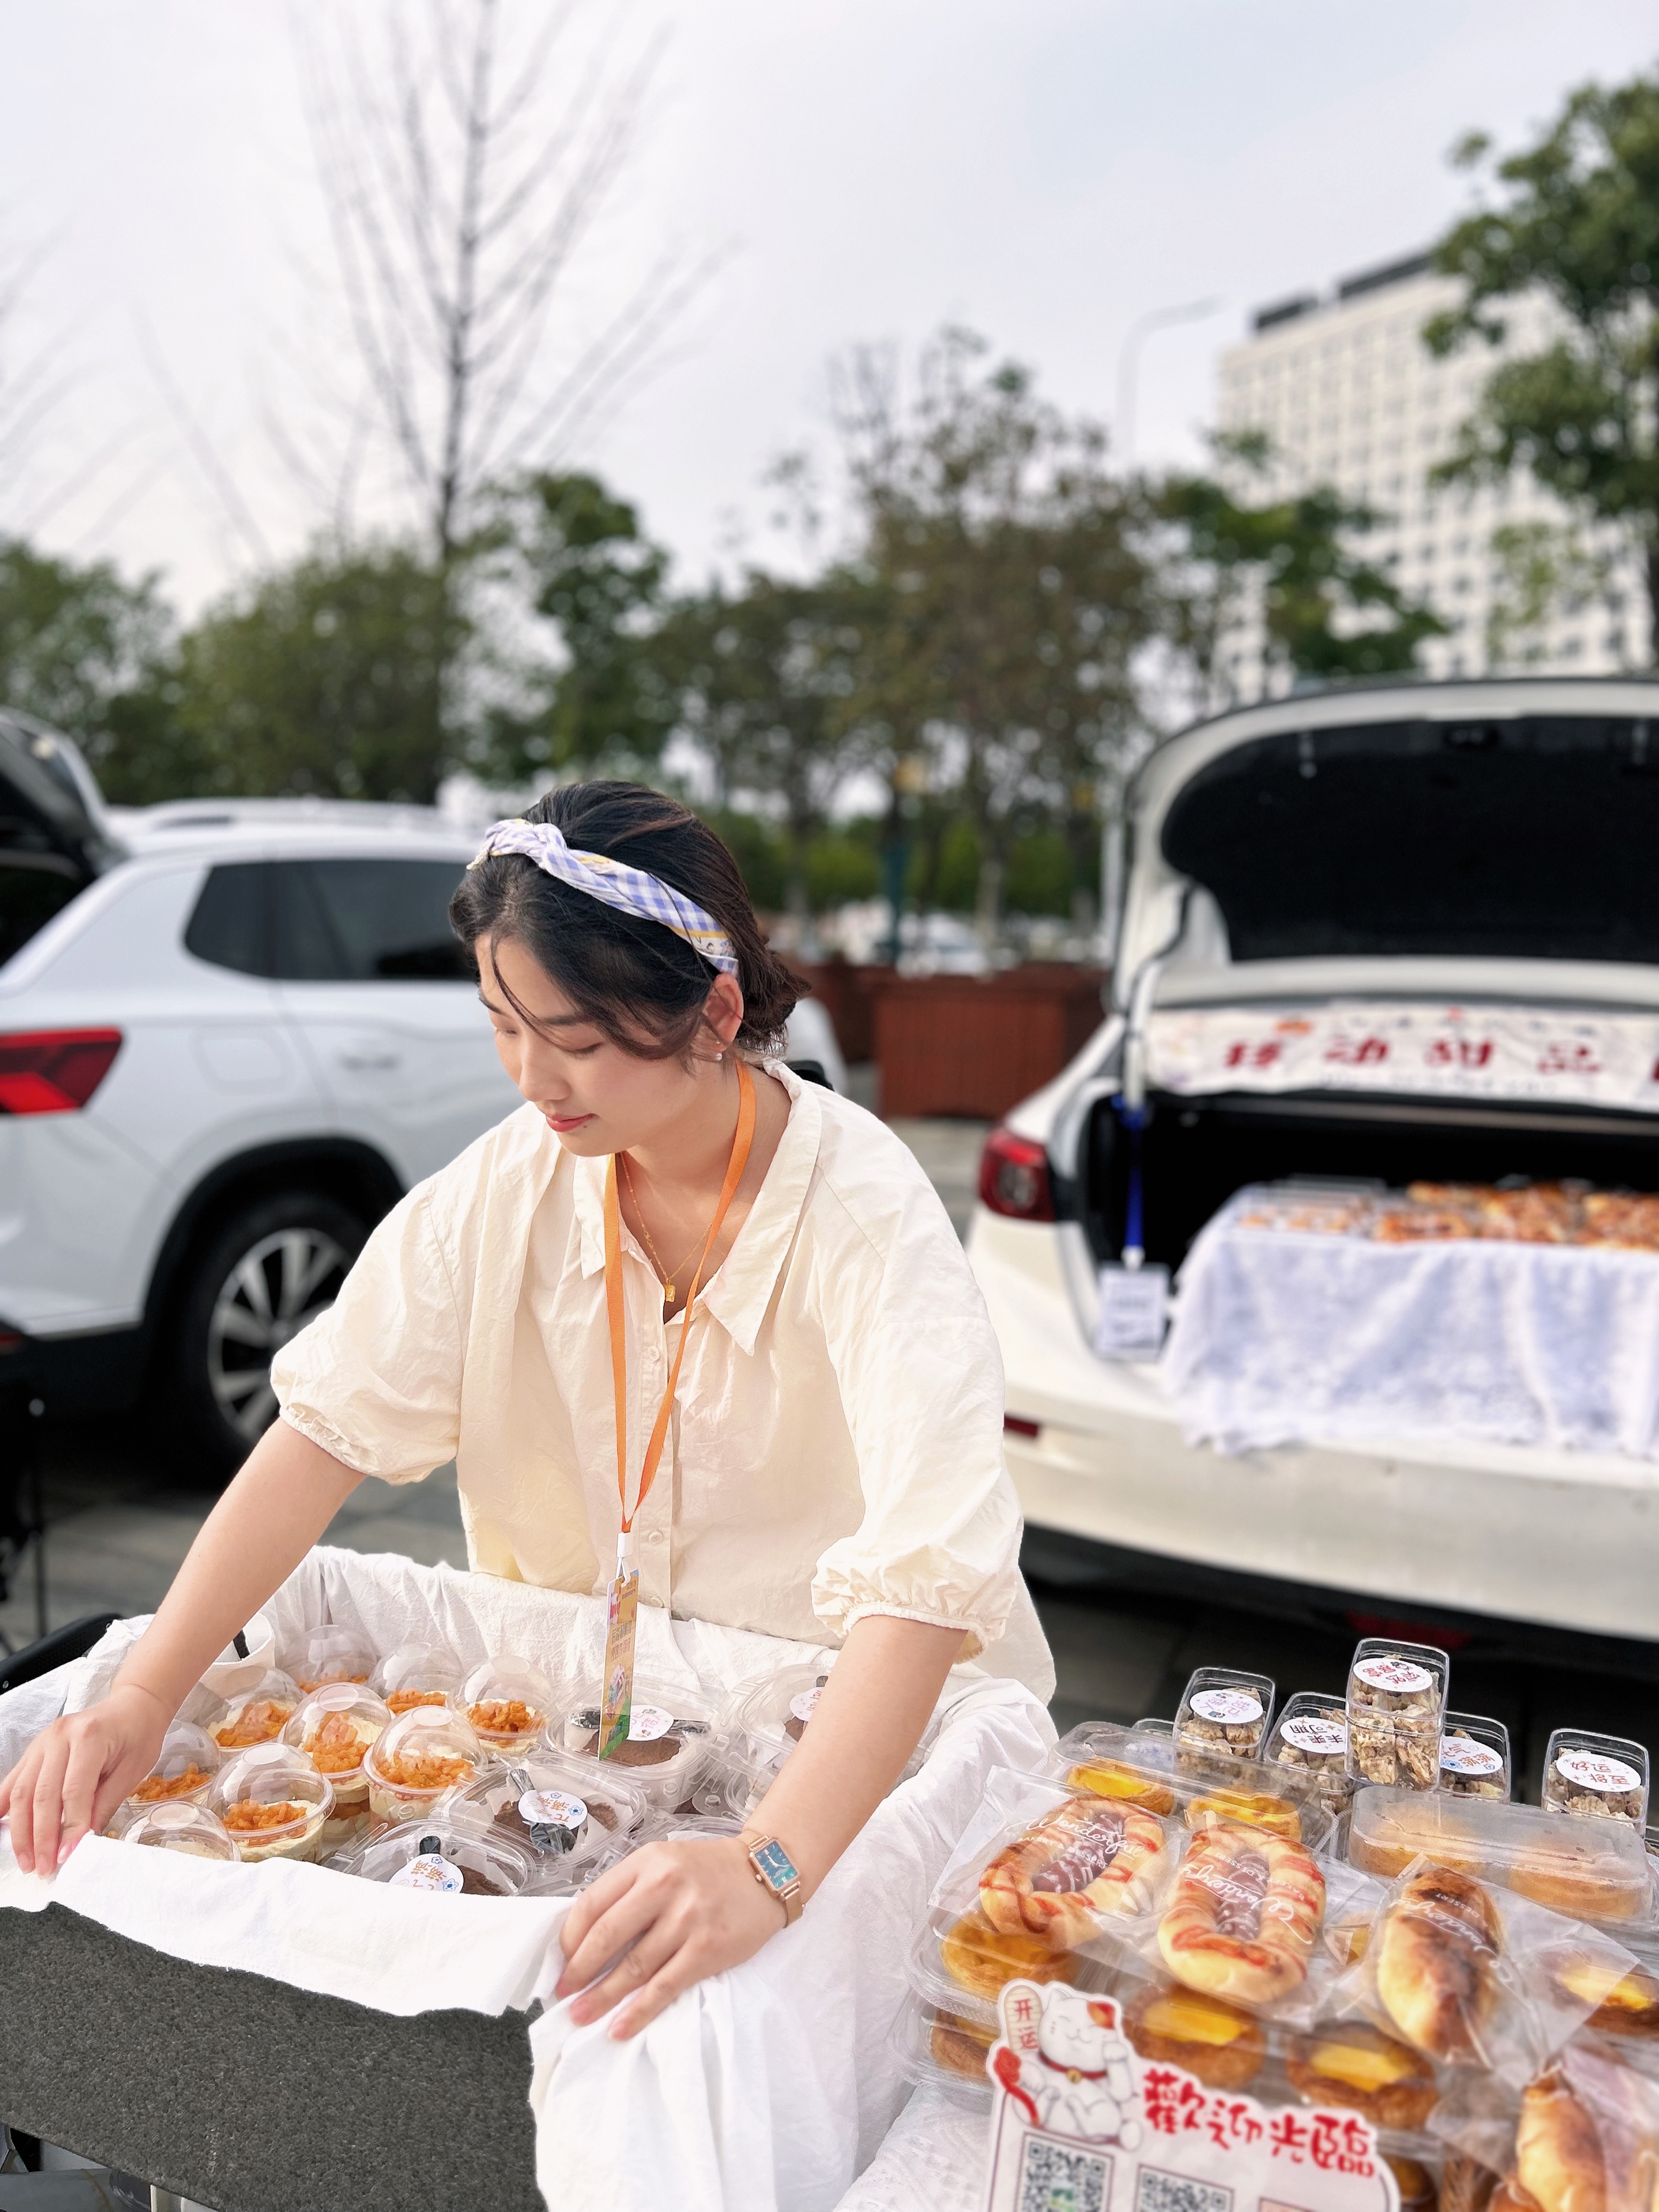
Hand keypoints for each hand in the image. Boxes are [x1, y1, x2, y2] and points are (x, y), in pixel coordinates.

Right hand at [0, 1683, 170, 1874]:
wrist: (133, 1706)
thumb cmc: (138, 1735)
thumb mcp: (133, 1770)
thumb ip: (104, 1804)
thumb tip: (81, 1842)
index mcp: (89, 1737)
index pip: (74, 1791)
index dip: (68, 1827)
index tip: (65, 1857)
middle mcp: (60, 1736)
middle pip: (42, 1794)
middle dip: (41, 1837)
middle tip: (43, 1868)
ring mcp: (42, 1741)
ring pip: (22, 1792)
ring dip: (21, 1831)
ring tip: (27, 1860)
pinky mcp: (34, 1749)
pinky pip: (13, 1781)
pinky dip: (4, 1806)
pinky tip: (2, 1828)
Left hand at [554, 1835, 786, 2037]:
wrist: (765, 1873)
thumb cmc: (707, 1871)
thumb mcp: (663, 1862)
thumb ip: (630, 1890)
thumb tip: (588, 1938)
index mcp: (647, 1862)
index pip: (593, 1902)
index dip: (571, 1938)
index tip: (561, 1961)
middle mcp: (664, 1886)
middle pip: (607, 1936)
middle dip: (579, 1971)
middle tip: (563, 1995)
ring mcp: (687, 1919)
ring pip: (634, 1966)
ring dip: (602, 1997)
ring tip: (581, 2016)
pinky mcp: (708, 1949)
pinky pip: (665, 1986)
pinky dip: (639, 2011)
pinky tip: (621, 2027)